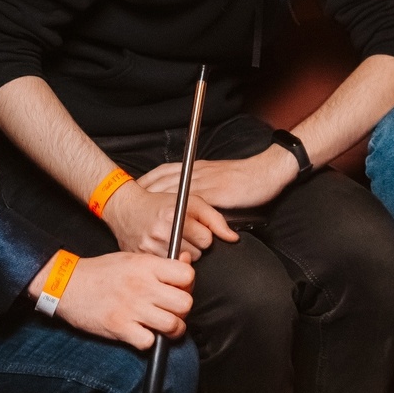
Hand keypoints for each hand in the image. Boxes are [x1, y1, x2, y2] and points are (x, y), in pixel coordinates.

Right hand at [53, 251, 195, 348]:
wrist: (66, 284)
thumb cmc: (100, 272)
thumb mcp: (131, 259)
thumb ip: (159, 264)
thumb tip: (185, 263)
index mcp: (146, 266)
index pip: (187, 276)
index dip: (187, 285)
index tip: (179, 289)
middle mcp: (142, 286)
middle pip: (185, 304)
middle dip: (182, 311)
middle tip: (172, 311)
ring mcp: (131, 307)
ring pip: (173, 326)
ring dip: (171, 330)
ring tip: (162, 327)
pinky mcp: (120, 327)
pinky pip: (149, 342)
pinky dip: (148, 342)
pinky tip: (141, 334)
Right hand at [100, 178, 237, 259]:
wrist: (126, 209)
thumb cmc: (159, 204)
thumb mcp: (190, 202)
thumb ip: (215, 218)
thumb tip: (232, 237)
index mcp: (174, 217)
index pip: (206, 240)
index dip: (203, 235)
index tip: (194, 230)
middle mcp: (161, 233)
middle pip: (196, 255)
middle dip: (193, 246)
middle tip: (181, 236)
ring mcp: (150, 249)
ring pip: (182, 264)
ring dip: (181, 255)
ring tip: (171, 241)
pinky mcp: (142, 260)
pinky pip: (166, 269)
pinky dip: (168, 261)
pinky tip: (162, 249)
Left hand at [138, 147, 296, 210]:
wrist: (266, 172)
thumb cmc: (245, 177)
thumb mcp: (218, 177)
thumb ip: (203, 187)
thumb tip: (189, 200)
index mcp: (196, 168)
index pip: (163, 173)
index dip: (147, 183)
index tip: (133, 192)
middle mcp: (196, 173)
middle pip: (162, 182)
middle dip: (144, 193)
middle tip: (128, 207)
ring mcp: (204, 183)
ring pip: (173, 193)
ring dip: (156, 205)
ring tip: (142, 218)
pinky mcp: (215, 194)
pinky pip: (192, 204)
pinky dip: (179, 213)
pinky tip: (169, 224)